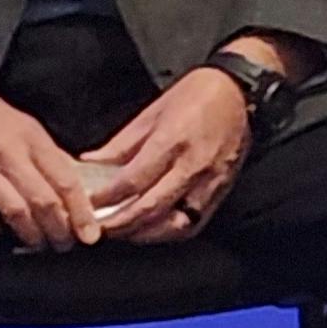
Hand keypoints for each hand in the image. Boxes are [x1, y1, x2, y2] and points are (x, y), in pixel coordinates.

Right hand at [0, 50, 99, 248]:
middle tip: (64, 244)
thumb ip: (44, 151)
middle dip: (59, 231)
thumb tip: (72, 179)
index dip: (81, 212)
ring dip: (30, 235)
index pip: (65, 180)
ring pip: (14, 212)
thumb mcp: (20, 121)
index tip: (90, 233)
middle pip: (43, 202)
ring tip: (36, 243)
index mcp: (28, 137)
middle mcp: (6, 154)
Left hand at [82, 67, 251, 244]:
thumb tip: (91, 163)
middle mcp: (193, 166)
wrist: (240, 94)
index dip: (107, 197)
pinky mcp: (222, 191)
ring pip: (175, 223)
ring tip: (122, 232)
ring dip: (145, 233)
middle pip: (152, 207)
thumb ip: (120, 144)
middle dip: (120, 223)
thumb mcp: (150, 114)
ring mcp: (211, 182)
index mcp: (171, 142)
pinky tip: (152, 230)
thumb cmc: (194, 97)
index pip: (133, 181)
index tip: (87, 204)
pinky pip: (195, 222)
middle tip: (98, 228)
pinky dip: (170, 232)